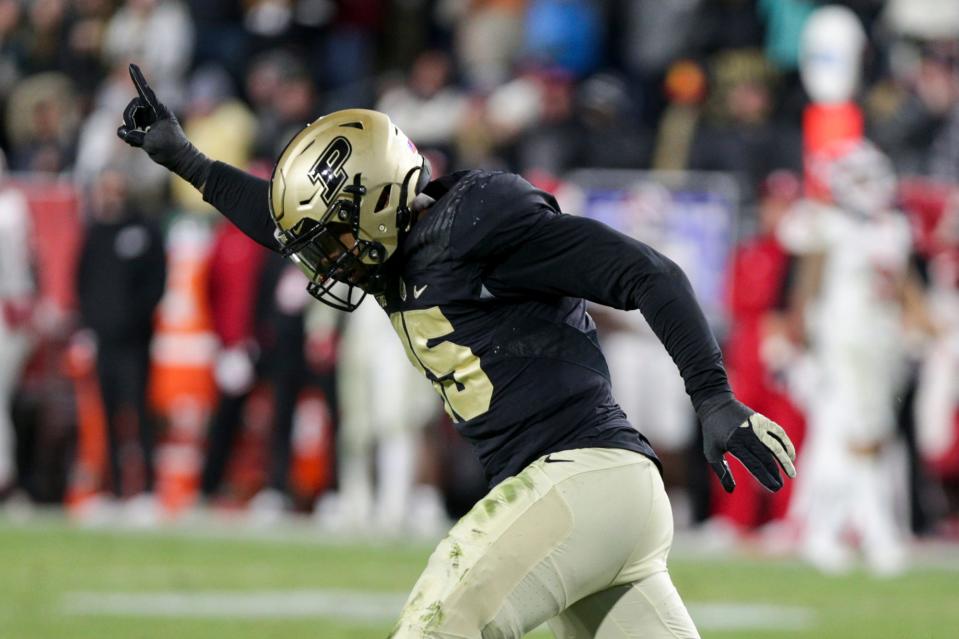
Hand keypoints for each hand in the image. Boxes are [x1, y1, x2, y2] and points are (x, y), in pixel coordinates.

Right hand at [117, 63, 210, 189]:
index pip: (146, 92)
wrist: (180, 159)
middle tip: (134, 132)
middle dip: (128, 118)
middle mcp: (154, 112)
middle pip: (133, 105)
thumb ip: (136, 137)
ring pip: (130, 116)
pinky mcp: (146, 127)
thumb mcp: (152, 144)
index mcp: (160, 111)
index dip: (138, 78)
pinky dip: (129, 133)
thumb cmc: (171, 150)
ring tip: (136, 140)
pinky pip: (130, 125)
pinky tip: (133, 142)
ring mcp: (150, 119)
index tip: (131, 65)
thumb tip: (123, 132)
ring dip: (129, 127)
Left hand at [700, 396, 795, 492]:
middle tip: (780, 487)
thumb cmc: (712, 432)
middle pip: (767, 457)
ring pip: (776, 445)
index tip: (774, 488)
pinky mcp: (763, 420)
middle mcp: (748, 435)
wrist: (716, 404)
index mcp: (735, 444)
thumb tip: (731, 491)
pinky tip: (791, 456)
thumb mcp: (711, 452)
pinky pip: (779, 433)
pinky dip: (786, 444)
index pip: (754, 464)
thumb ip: (722, 472)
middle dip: (776, 473)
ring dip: (785, 461)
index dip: (765, 478)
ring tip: (791, 474)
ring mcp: (757, 426)